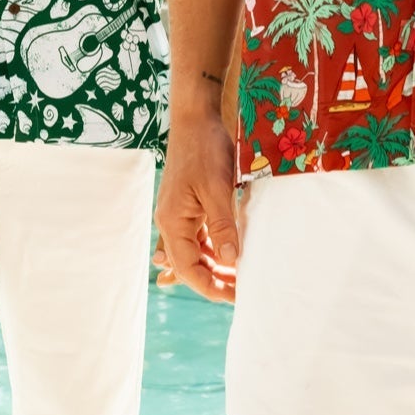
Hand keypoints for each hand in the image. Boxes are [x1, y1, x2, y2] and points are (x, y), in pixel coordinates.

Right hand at [156, 105, 239, 301]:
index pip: (188, 269)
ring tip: (241, 275)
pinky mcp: (187, 206)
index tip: (237, 296)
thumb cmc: (204, 149)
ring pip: (194, 252)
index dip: (212, 286)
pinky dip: (213, 248)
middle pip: (189, 265)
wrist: (195, 118)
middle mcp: (170, 223)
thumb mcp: (217, 189)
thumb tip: (231, 261)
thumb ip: (223, 227)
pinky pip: (197, 237)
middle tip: (244, 289)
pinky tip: (229, 255)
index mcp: (172, 222)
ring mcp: (177, 215)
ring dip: (215, 265)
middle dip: (215, 279)